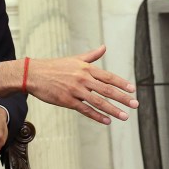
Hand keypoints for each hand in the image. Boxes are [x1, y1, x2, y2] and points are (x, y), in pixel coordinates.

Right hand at [23, 46, 137, 124]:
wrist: (33, 74)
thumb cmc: (55, 66)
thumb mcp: (75, 58)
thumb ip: (92, 55)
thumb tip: (104, 47)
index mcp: (86, 68)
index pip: (108, 76)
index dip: (122, 83)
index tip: (133, 89)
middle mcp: (83, 79)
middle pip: (107, 89)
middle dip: (123, 98)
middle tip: (135, 104)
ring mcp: (75, 90)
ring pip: (98, 101)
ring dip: (113, 110)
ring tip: (125, 116)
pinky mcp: (67, 101)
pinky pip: (85, 109)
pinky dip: (97, 116)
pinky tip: (107, 121)